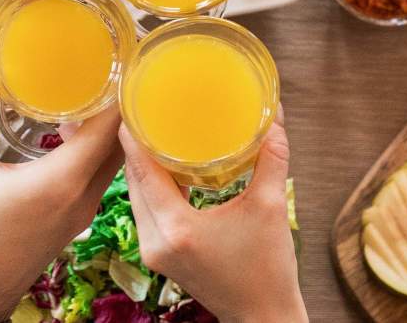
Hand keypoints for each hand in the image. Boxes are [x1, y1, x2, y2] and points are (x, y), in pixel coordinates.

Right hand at [0, 61, 122, 320]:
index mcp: (64, 181)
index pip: (114, 125)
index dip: (121, 86)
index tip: (119, 53)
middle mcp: (84, 197)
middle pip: (122, 141)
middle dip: (119, 100)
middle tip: (108, 60)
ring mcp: (81, 213)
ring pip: (111, 160)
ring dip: (107, 125)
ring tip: (90, 84)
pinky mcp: (71, 221)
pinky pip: (98, 175)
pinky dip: (94, 147)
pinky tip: (70, 125)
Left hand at [120, 120, 308, 322]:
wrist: (263, 316)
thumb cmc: (268, 268)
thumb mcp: (271, 207)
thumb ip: (272, 158)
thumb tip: (276, 116)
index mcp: (177, 228)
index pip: (141, 172)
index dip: (133, 137)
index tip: (131, 105)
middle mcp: (156, 241)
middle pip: (133, 182)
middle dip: (136, 146)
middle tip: (144, 111)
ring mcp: (153, 252)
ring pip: (136, 198)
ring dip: (141, 168)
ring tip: (153, 133)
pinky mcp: (158, 257)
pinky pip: (145, 212)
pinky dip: (150, 188)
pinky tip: (164, 168)